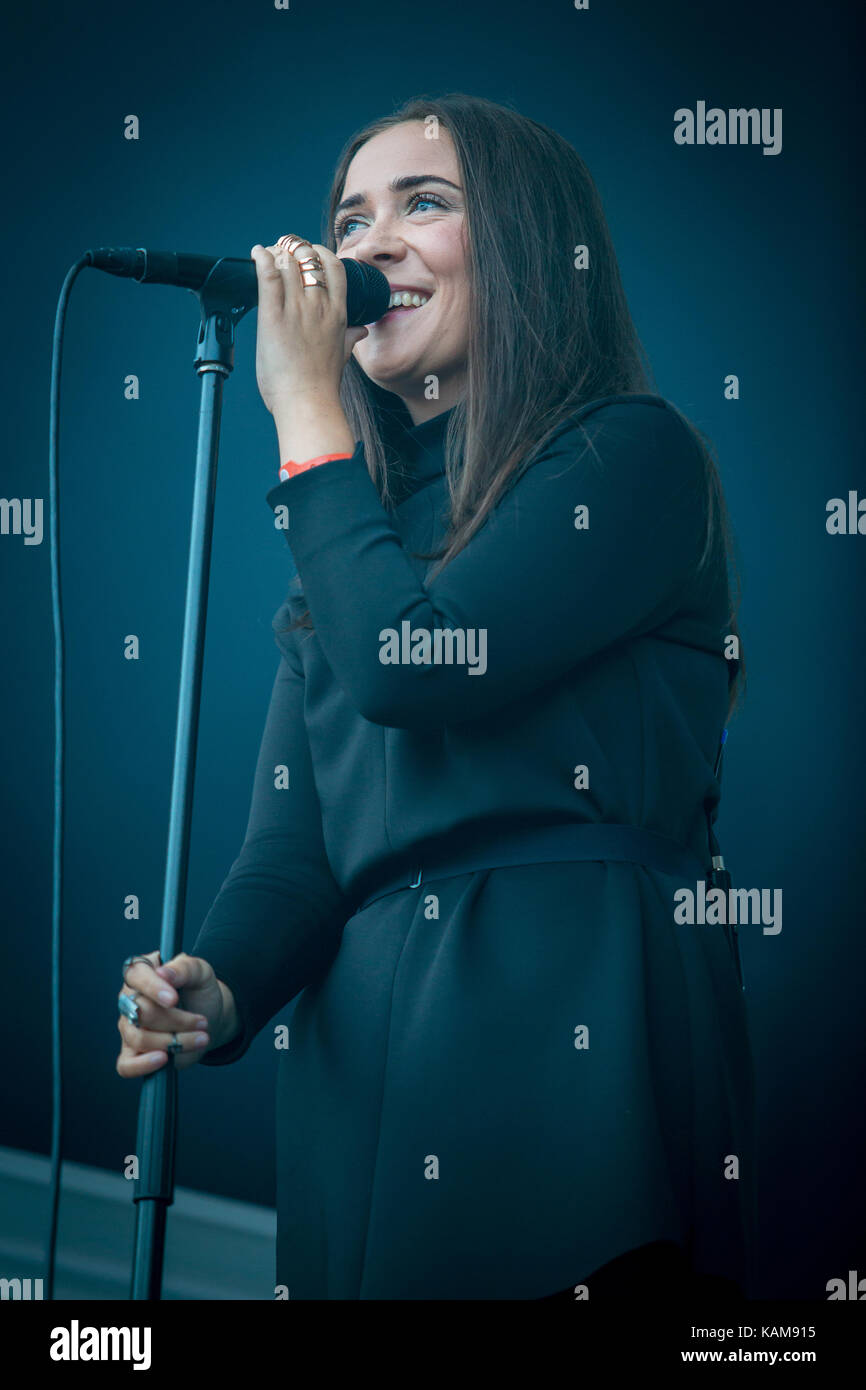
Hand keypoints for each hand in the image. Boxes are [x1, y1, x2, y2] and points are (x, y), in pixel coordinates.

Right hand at [115, 950, 236, 1076]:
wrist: (210, 1019)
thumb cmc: (201, 992)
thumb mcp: (201, 973)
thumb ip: (184, 968)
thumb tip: (163, 973)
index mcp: (143, 972)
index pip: (135, 975)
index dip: (153, 988)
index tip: (174, 1000)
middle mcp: (130, 999)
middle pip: (141, 1011)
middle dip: (177, 1020)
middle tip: (202, 1022)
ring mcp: (129, 1027)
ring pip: (140, 1038)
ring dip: (175, 1041)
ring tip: (201, 1038)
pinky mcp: (133, 1052)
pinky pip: (126, 1064)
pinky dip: (143, 1065)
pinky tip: (164, 1059)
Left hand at [251, 238, 368, 419]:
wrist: (307, 403)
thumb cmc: (321, 385)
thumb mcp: (343, 356)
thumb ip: (350, 338)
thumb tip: (362, 331)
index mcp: (337, 314)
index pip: (334, 266)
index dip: (319, 252)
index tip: (308, 253)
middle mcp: (319, 306)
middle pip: (308, 258)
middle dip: (294, 249)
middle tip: (282, 253)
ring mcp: (297, 310)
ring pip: (288, 262)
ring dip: (276, 253)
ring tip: (268, 255)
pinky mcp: (274, 317)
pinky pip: (268, 276)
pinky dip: (262, 259)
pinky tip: (257, 253)